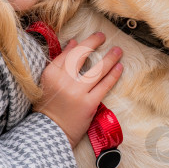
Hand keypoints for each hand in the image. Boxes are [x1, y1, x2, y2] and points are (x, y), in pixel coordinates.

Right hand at [35, 32, 123, 148]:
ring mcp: (76, 92)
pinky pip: (104, 85)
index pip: (68, 53)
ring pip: (96, 70)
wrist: (51, 132)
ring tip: (118, 51)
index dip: (82, 43)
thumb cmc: (50, 106)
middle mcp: (63, 81)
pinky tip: (119, 67)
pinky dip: (113, 75)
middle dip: (93, 43)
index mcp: (50, 74)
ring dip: (109, 58)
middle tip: (103, 36)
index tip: (93, 38)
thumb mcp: (49, 82)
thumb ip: (60, 62)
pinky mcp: (88, 104)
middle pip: (81, 56)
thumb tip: (74, 42)